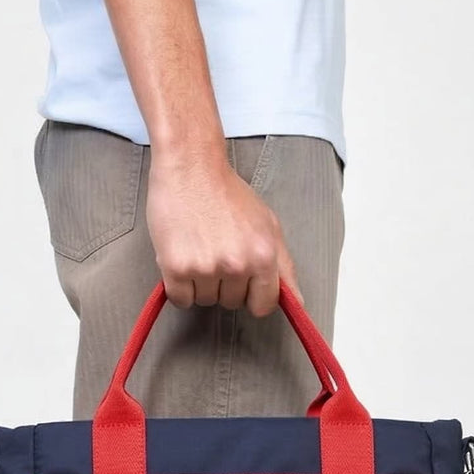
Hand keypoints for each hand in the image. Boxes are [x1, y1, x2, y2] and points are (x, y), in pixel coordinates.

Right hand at [146, 146, 301, 317]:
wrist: (191, 167)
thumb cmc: (227, 193)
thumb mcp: (268, 225)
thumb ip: (284, 267)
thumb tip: (296, 303)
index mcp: (263, 256)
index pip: (263, 306)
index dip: (252, 295)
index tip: (243, 283)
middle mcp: (237, 265)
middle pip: (231, 303)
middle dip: (224, 284)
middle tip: (217, 251)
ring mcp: (206, 268)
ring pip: (205, 301)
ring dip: (201, 283)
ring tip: (200, 249)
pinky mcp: (177, 268)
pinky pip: (181, 299)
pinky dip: (179, 286)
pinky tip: (183, 259)